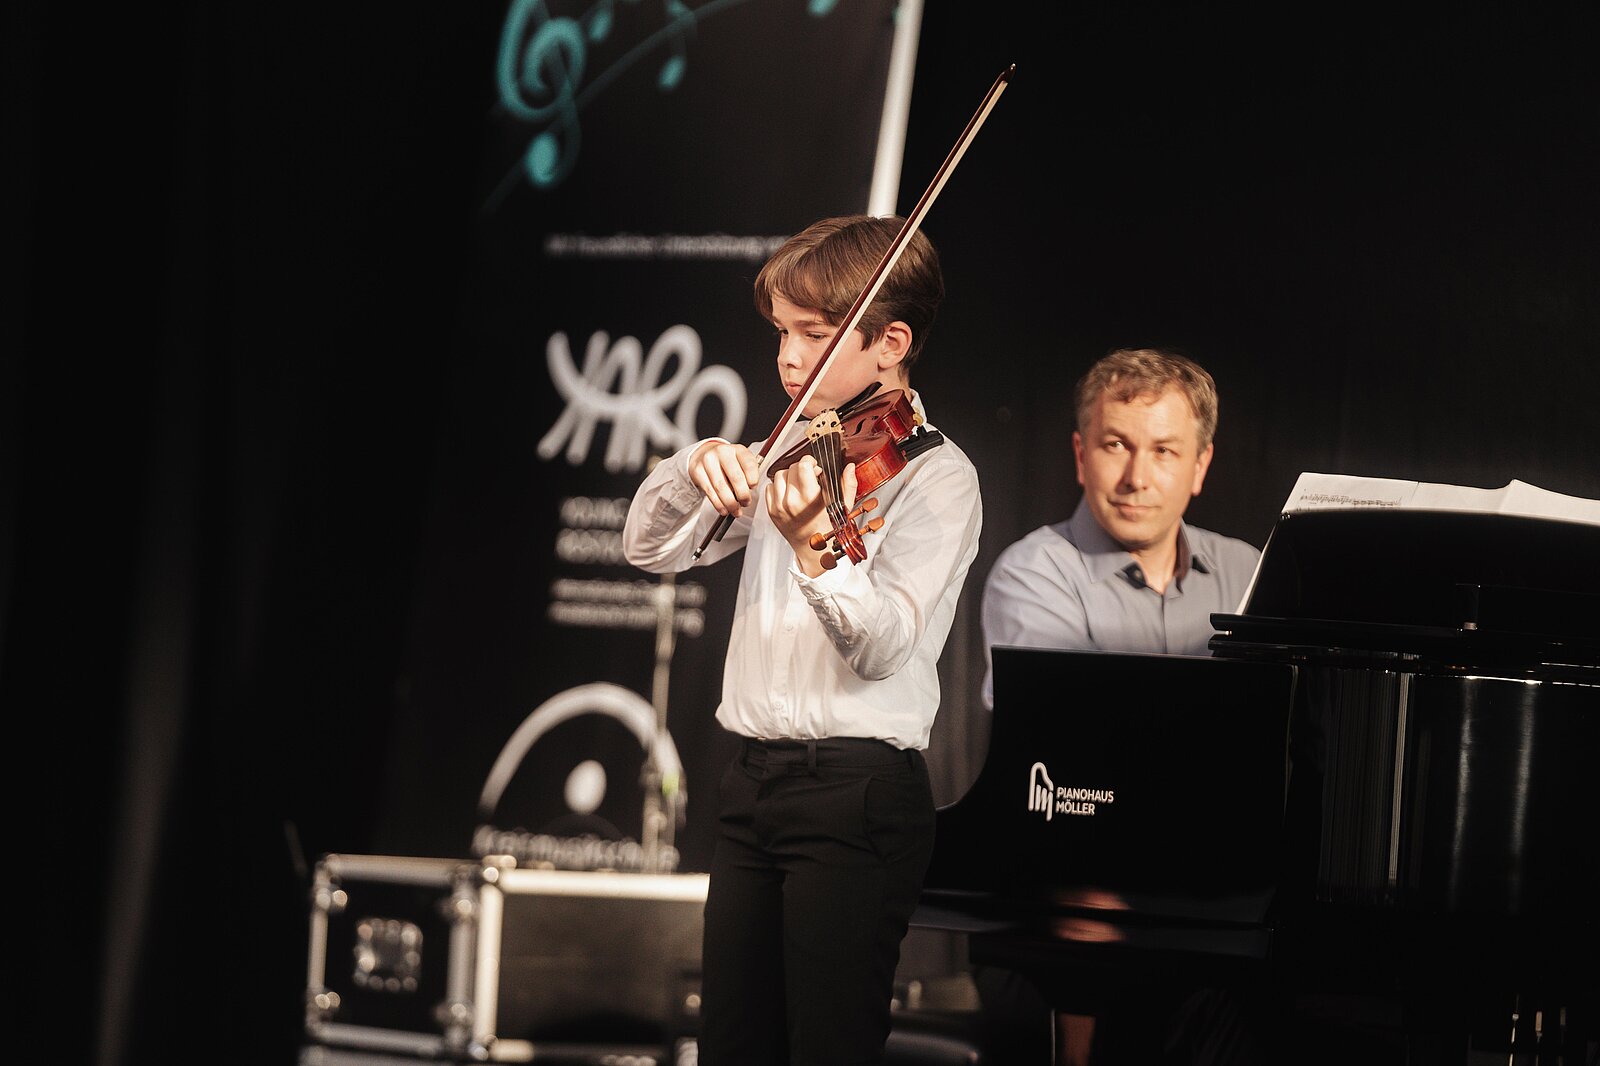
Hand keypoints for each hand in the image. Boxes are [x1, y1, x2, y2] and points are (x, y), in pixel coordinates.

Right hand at [689, 440, 762, 516]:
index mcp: (738, 449)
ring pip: (721, 487)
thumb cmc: (727, 461)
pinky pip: (710, 492)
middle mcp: (722, 452)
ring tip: (736, 510)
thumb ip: (749, 472)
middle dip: (743, 495)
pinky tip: (724, 509)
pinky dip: (718, 504)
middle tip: (746, 503)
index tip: (754, 487)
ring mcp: (708, 461)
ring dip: (730, 503)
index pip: (749, 465)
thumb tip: (751, 490)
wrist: (704, 454)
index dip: (753, 479)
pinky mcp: (698, 471)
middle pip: (735, 478)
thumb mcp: (741, 461)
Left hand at [767, 455, 856, 574]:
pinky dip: (778, 487)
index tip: (815, 466)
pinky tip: (789, 493)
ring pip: (778, 476)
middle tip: (810, 476)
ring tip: (799, 484)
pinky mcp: (772, 511)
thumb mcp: (843, 507)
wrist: (814, 550)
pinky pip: (769, 488)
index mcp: (811, 499)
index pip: (803, 466)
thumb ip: (848, 484)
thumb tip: (848, 467)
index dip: (810, 462)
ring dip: (789, 476)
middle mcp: (793, 502)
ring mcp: (779, 507)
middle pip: (791, 468)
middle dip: (802, 468)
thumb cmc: (829, 530)